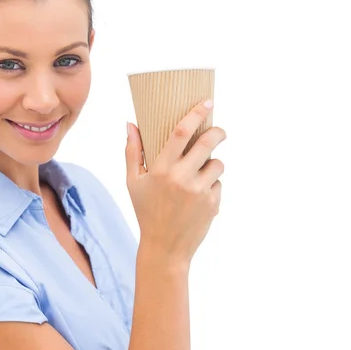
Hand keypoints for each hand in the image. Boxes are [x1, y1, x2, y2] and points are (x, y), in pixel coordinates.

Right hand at [125, 99, 225, 264]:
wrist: (165, 247)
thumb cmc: (146, 211)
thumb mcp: (133, 182)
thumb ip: (132, 152)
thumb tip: (131, 124)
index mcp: (161, 169)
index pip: (181, 133)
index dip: (196, 114)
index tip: (207, 102)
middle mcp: (181, 178)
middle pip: (208, 143)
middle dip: (218, 132)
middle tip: (219, 131)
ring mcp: (199, 191)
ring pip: (218, 164)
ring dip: (213, 164)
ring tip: (200, 176)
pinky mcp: (213, 203)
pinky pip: (219, 184)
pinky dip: (211, 186)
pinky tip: (198, 198)